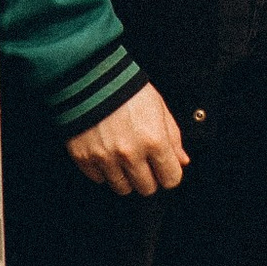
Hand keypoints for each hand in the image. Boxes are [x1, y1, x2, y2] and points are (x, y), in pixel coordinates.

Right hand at [66, 83, 187, 195]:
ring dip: (125, 176)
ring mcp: (106, 158)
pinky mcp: (84, 158)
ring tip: (122, 156)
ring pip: (122, 188)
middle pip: (146, 188)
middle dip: (148, 177)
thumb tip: (182, 161)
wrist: (89, 77)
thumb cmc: (127, 88)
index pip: (171, 179)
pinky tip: (105, 152)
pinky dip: (103, 170)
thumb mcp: (158, 107)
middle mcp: (130, 154)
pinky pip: (99, 179)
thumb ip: (173, 137)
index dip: (169, 174)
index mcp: (154, 140)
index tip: (164, 168)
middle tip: (142, 161)